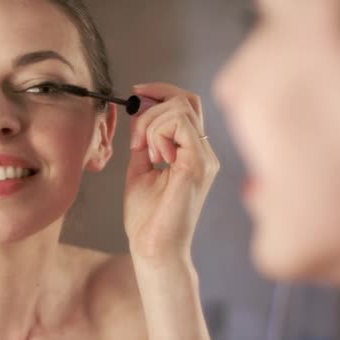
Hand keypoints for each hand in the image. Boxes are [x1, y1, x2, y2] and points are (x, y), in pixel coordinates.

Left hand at [124, 83, 219, 261]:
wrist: (153, 248)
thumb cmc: (147, 218)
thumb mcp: (140, 169)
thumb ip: (143, 141)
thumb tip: (138, 111)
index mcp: (193, 152)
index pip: (187, 105)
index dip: (161, 91)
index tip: (136, 93)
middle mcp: (204, 152)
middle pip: (185, 100)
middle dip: (151, 106)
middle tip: (135, 138)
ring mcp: (204, 158)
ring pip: (179, 109)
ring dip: (150, 125)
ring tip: (146, 154)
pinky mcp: (197, 165)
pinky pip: (178, 125)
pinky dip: (157, 134)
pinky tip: (155, 159)